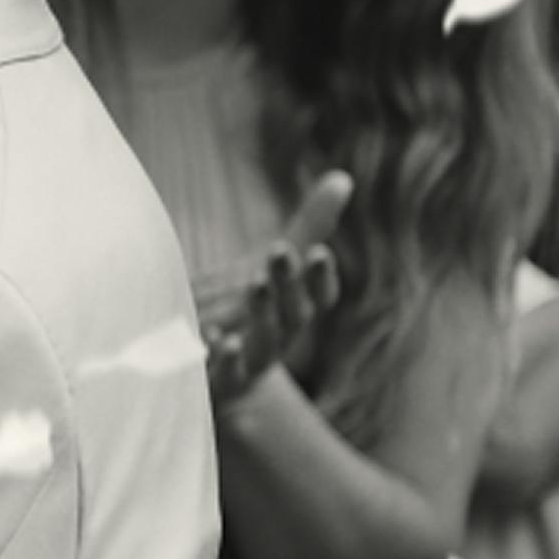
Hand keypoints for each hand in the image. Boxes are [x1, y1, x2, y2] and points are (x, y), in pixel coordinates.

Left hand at [200, 169, 350, 406]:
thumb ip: (308, 226)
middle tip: (279, 249)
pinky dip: (223, 358)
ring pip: (264, 341)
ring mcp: (251, 362)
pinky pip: (223, 373)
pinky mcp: (219, 381)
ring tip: (256, 283)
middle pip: (292, 313)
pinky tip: (215, 338)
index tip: (317, 251)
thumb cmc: (253, 312)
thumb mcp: (275, 269)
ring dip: (263, 313)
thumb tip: (343, 177)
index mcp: (296, 311)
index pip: (319, 296)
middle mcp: (280, 338)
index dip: (320, 276)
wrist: (222, 378)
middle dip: (288, 281)